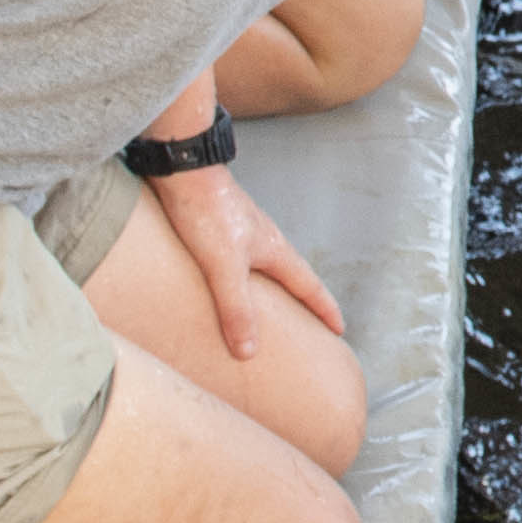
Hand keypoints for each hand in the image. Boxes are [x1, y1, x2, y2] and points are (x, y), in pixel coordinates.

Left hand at [152, 158, 346, 365]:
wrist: (182, 170)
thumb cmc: (208, 212)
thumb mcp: (224, 267)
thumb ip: (236, 308)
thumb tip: (249, 351)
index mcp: (275, 250)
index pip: (309, 286)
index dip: (324, 309)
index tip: (339, 329)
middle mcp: (263, 241)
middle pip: (289, 277)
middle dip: (300, 302)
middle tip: (307, 325)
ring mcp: (241, 233)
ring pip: (262, 269)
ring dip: (268, 290)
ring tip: (263, 311)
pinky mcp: (218, 227)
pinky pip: (235, 262)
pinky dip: (237, 280)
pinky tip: (219, 286)